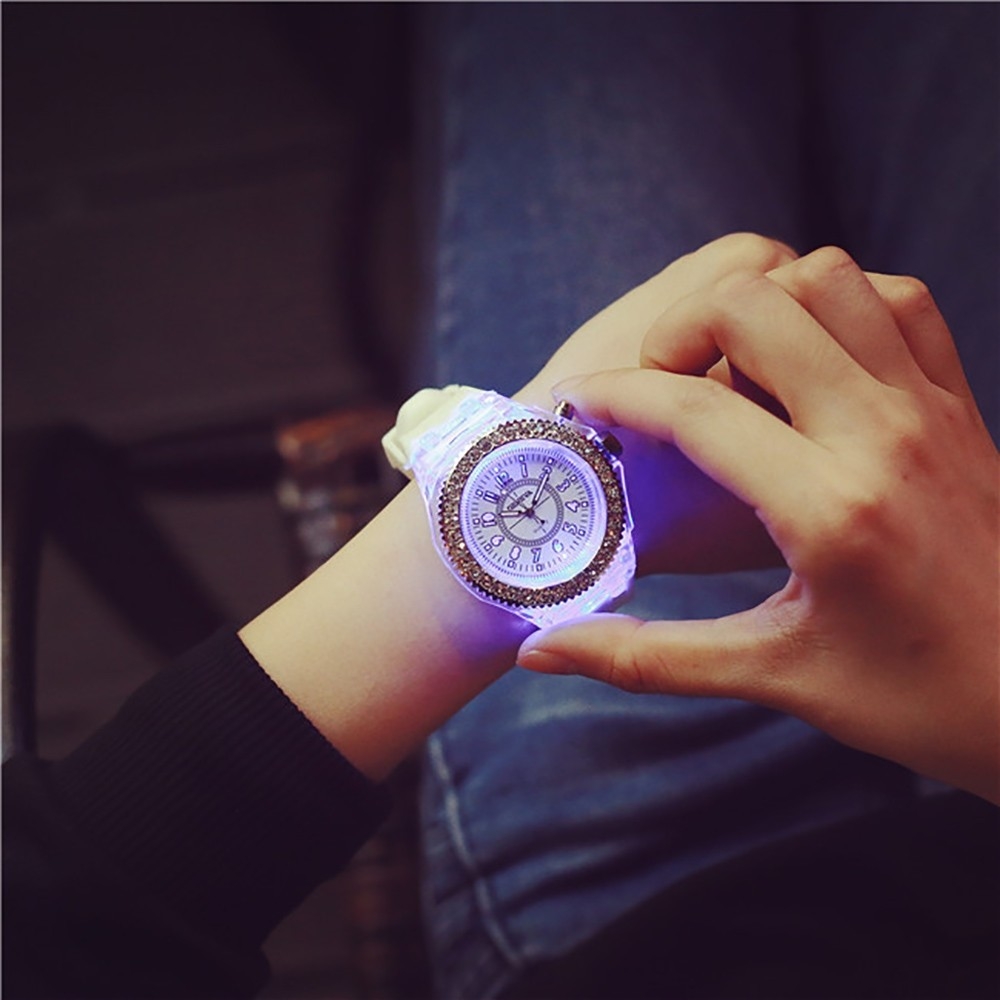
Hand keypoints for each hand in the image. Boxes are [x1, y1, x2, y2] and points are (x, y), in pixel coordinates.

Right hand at [518, 247, 999, 802]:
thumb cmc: (918, 700)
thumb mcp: (774, 677)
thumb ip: (647, 657)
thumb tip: (543, 651)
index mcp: (827, 508)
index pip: (693, 411)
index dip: (616, 398)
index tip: (578, 406)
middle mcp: (882, 435)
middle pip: (755, 306)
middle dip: (679, 330)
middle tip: (656, 386)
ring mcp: (930, 408)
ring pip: (830, 278)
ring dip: (761, 305)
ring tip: (729, 368)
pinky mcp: (960, 404)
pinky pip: (899, 302)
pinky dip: (840, 304)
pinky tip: (809, 361)